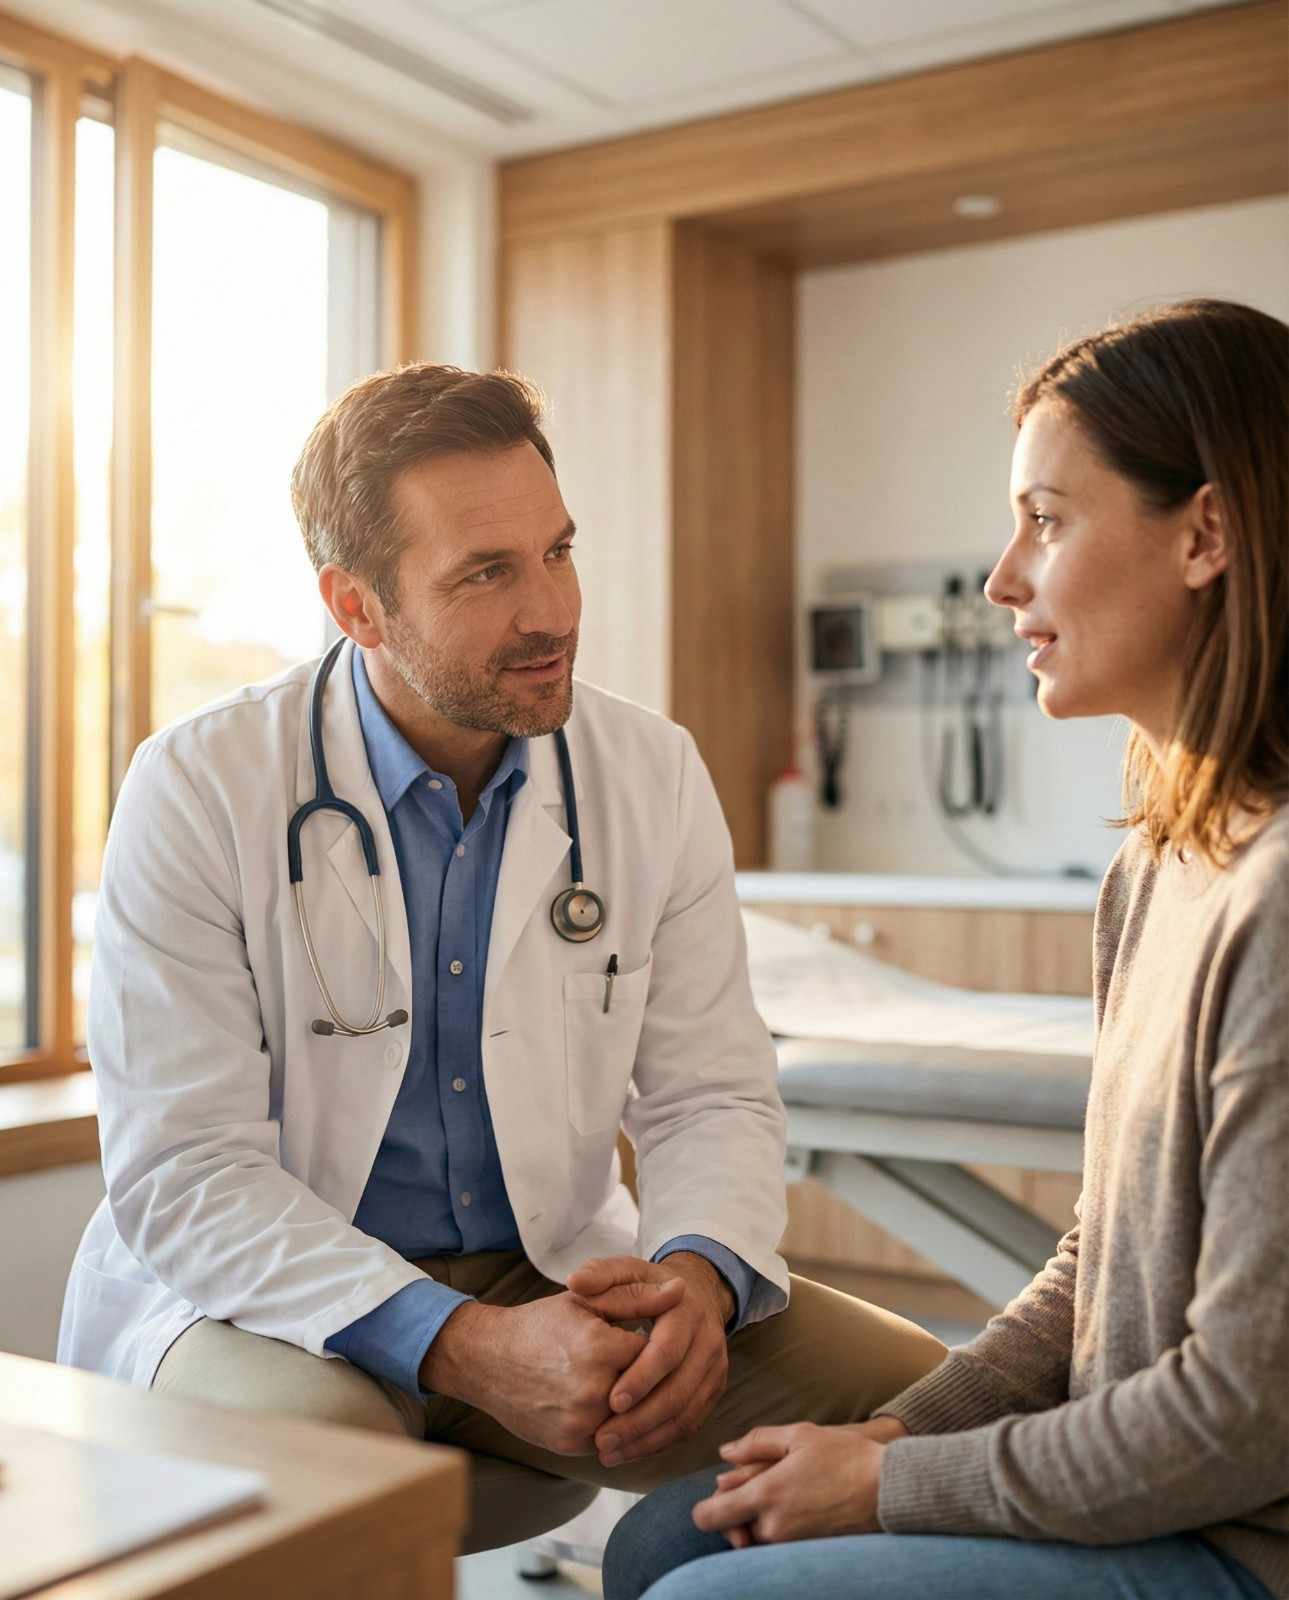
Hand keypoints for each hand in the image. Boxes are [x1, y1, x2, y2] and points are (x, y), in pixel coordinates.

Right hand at [419, 1283, 682, 1456]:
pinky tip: (615, 1406)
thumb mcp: (587, 1301)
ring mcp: (582, 1424)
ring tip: (632, 1384)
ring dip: (638, 1405)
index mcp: (600, 1349)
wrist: (488, 1360)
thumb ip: (638, 1297)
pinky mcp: (571, 1445)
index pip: (657, 1353)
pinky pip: (614, 1439)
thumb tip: (683, 1288)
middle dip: (651, 1378)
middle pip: (649, 1390)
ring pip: (634, 1418)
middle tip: (642, 1365)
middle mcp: (593, 1392)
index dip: (657, 1344)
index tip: (650, 1337)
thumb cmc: (541, 1324)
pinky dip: (619, 1425)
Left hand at [566, 1253, 733, 1466]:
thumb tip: (576, 1282)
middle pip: (679, 1391)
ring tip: (610, 1452)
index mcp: (687, 1311)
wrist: (696, 1294)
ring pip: (686, 1415)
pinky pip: (690, 1425)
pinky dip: (659, 1443)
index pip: (667, 1352)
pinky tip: (629, 1451)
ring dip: (648, 1439)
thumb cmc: (650, 1285)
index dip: (641, 1378)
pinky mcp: (713, 1391)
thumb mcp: (628, 1271)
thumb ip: (602, 1274)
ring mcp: (715, 1370)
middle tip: (603, 1438)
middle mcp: (708, 1342)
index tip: (611, 1401)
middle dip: (641, 1420)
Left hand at [693, 1421, 892, 1544]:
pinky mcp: (807, 1555)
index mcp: (766, 1494)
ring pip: (755, 1538)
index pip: (709, 1517)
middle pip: (731, 1530)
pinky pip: (778, 1546)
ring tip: (784, 1494)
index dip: (706, 1508)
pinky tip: (798, 1509)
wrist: (889, 1491)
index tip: (718, 1496)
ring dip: (758, 1521)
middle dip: (736, 1513)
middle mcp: (773, 1527)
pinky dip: (779, 1531)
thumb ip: (756, 1442)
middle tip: (756, 1489)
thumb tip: (725, 1452)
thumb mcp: (800, 1435)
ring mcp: (790, 1546)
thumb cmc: (846, 1457)